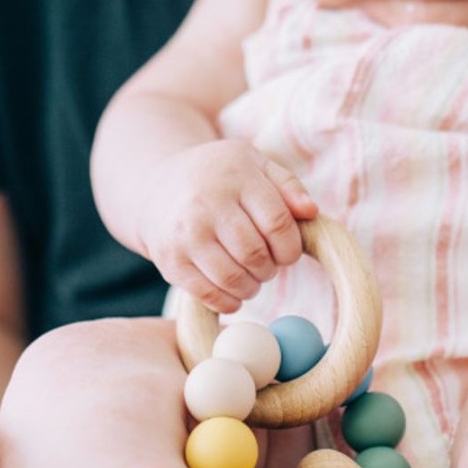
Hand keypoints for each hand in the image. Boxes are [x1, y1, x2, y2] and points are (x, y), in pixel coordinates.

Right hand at [140, 139, 317, 312]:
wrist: (157, 187)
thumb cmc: (219, 179)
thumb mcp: (255, 166)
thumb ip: (288, 186)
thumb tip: (311, 212)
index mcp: (236, 178)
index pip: (277, 224)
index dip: (290, 248)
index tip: (286, 252)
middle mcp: (206, 204)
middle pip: (255, 255)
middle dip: (269, 268)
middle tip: (266, 265)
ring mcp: (185, 235)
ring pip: (233, 279)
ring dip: (251, 287)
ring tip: (251, 277)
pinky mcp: (170, 261)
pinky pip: (209, 295)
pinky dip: (229, 302)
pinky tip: (233, 292)